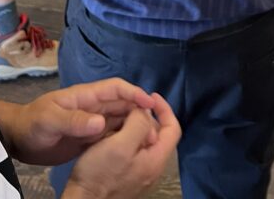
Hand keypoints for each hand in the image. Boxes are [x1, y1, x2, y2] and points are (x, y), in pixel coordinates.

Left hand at [0, 78, 158, 166]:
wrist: (19, 140)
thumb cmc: (33, 124)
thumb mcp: (50, 120)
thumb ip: (74, 120)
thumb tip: (101, 123)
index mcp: (85, 97)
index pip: (115, 89)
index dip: (134, 93)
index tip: (150, 102)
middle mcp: (92, 108)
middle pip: (122, 105)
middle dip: (139, 111)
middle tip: (155, 126)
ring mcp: (90, 123)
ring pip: (119, 121)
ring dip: (133, 126)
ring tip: (149, 138)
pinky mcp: (87, 139)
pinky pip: (110, 136)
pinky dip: (122, 140)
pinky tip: (131, 150)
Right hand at [63, 93, 180, 198]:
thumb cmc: (101, 172)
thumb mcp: (120, 143)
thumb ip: (138, 124)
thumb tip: (145, 111)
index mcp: (156, 160)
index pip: (173, 129)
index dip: (164, 109)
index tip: (150, 96)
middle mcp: (152, 168)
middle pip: (159, 134)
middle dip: (146, 117)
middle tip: (128, 107)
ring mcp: (140, 174)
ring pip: (144, 142)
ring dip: (134, 126)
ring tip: (118, 118)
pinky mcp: (127, 177)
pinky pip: (133, 151)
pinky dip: (126, 137)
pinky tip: (111, 135)